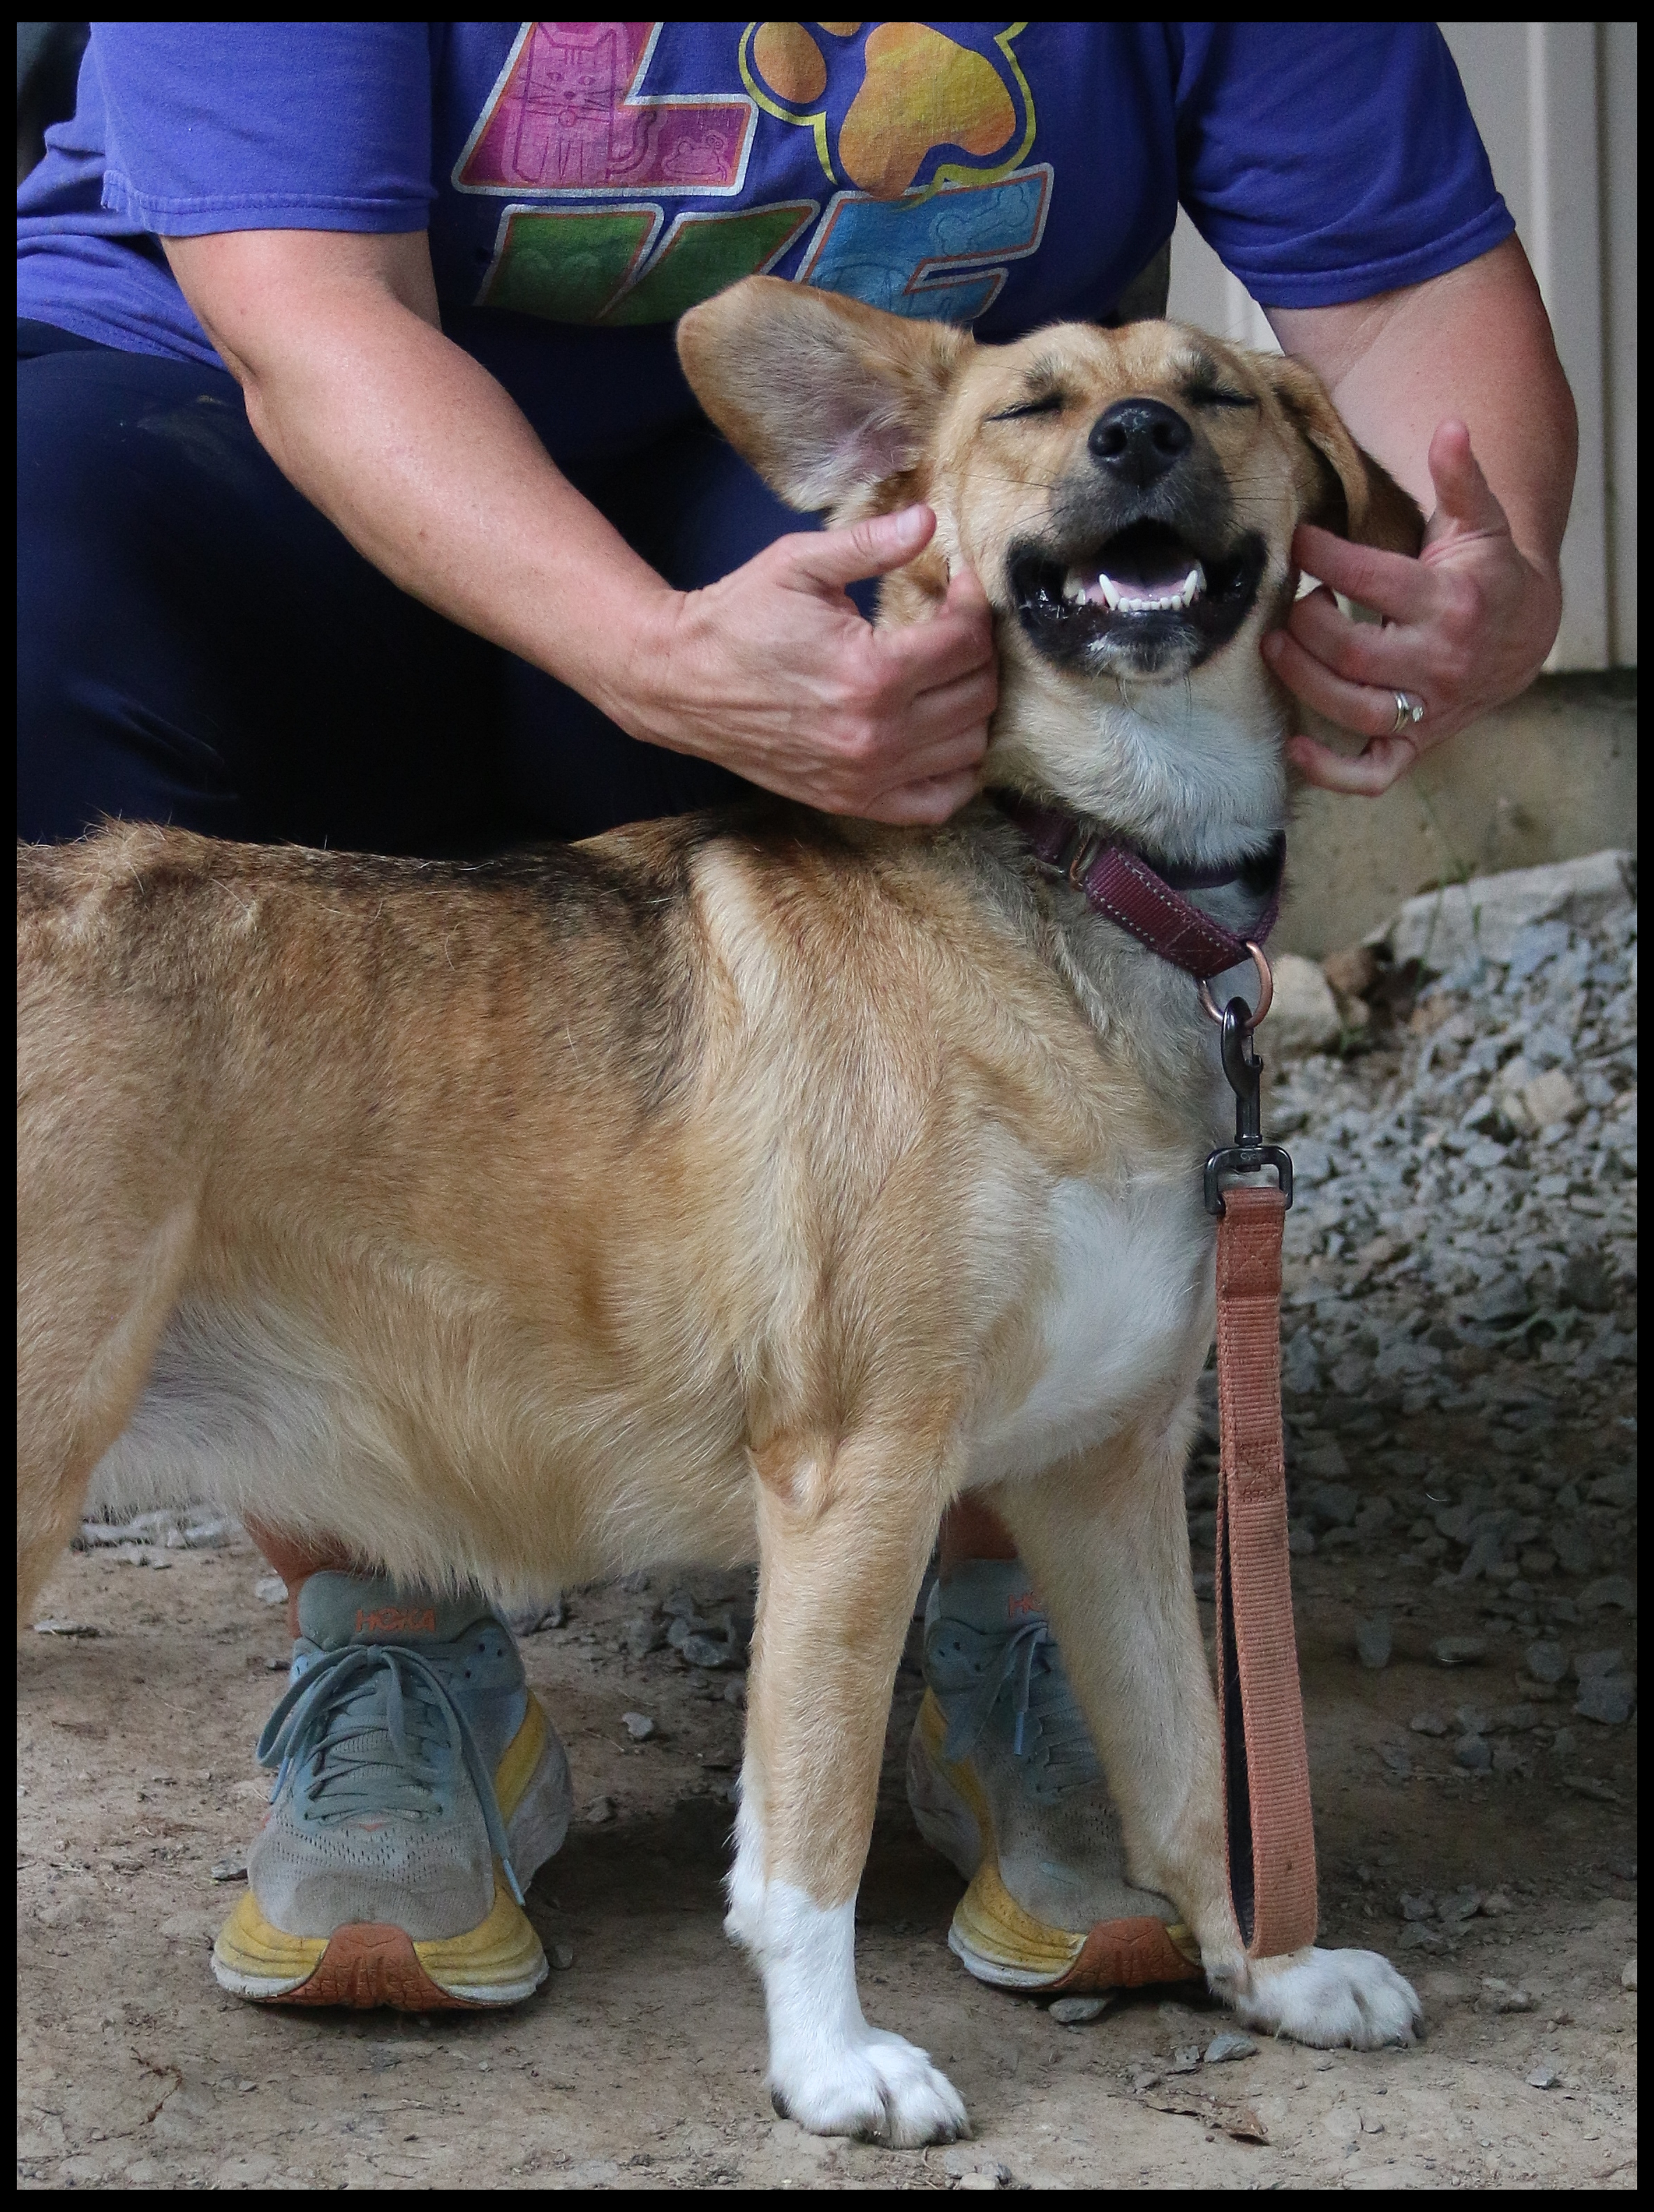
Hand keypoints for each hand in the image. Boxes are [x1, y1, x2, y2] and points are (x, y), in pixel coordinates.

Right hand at [629, 504, 996, 823]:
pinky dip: (958, 771)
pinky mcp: (852, 800)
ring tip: (948, 671)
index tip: (958, 583)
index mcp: (871, 672)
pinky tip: (945, 734)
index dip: (974, 603)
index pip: (967, 642)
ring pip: (969, 747)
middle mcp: (877, 734)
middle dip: (978, 650)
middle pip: (978, 695)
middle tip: (955, 624)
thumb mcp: (799, 564)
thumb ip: (870, 544)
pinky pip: (938, 802)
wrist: (679, 683)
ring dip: (973, 704)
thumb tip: (929, 521)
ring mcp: (866, 776)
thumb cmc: (737, 618)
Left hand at [1261, 420, 1562, 795]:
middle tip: (1294, 600)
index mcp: (1451, 601)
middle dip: (1306, 623)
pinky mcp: (1417, 743)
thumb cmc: (1488, 572)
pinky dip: (1331, 770)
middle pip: (1349, 651)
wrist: (1526, 636)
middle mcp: (1439, 662)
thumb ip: (1460, 477)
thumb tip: (1450, 426)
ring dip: (1302, 680)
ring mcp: (1427, 709)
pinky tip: (1295, 744)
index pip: (1371, 580)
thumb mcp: (1480, 521)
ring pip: (1352, 709)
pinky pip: (1372, 773)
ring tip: (1279, 644)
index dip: (1323, 557)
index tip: (1301, 542)